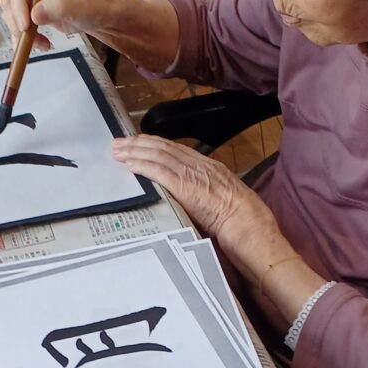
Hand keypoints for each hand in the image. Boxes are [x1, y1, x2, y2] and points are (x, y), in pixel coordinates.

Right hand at [1, 0, 117, 51]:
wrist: (102, 17)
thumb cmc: (96, 6)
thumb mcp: (80, 6)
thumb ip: (58, 8)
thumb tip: (34, 14)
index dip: (18, 4)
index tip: (25, 25)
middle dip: (16, 20)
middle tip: (29, 37)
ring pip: (12, 13)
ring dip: (20, 31)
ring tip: (41, 43)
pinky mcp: (34, 12)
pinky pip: (19, 24)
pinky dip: (24, 37)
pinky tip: (39, 44)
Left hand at [110, 135, 274, 252]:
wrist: (249, 225)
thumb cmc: (242, 220)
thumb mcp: (224, 200)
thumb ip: (206, 195)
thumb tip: (192, 200)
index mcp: (211, 167)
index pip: (177, 150)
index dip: (156, 145)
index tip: (141, 143)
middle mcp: (200, 165)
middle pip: (164, 148)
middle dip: (140, 144)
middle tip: (120, 143)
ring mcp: (192, 174)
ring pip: (158, 155)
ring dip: (135, 152)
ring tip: (118, 151)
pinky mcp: (184, 186)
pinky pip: (158, 171)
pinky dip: (142, 166)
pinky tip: (129, 164)